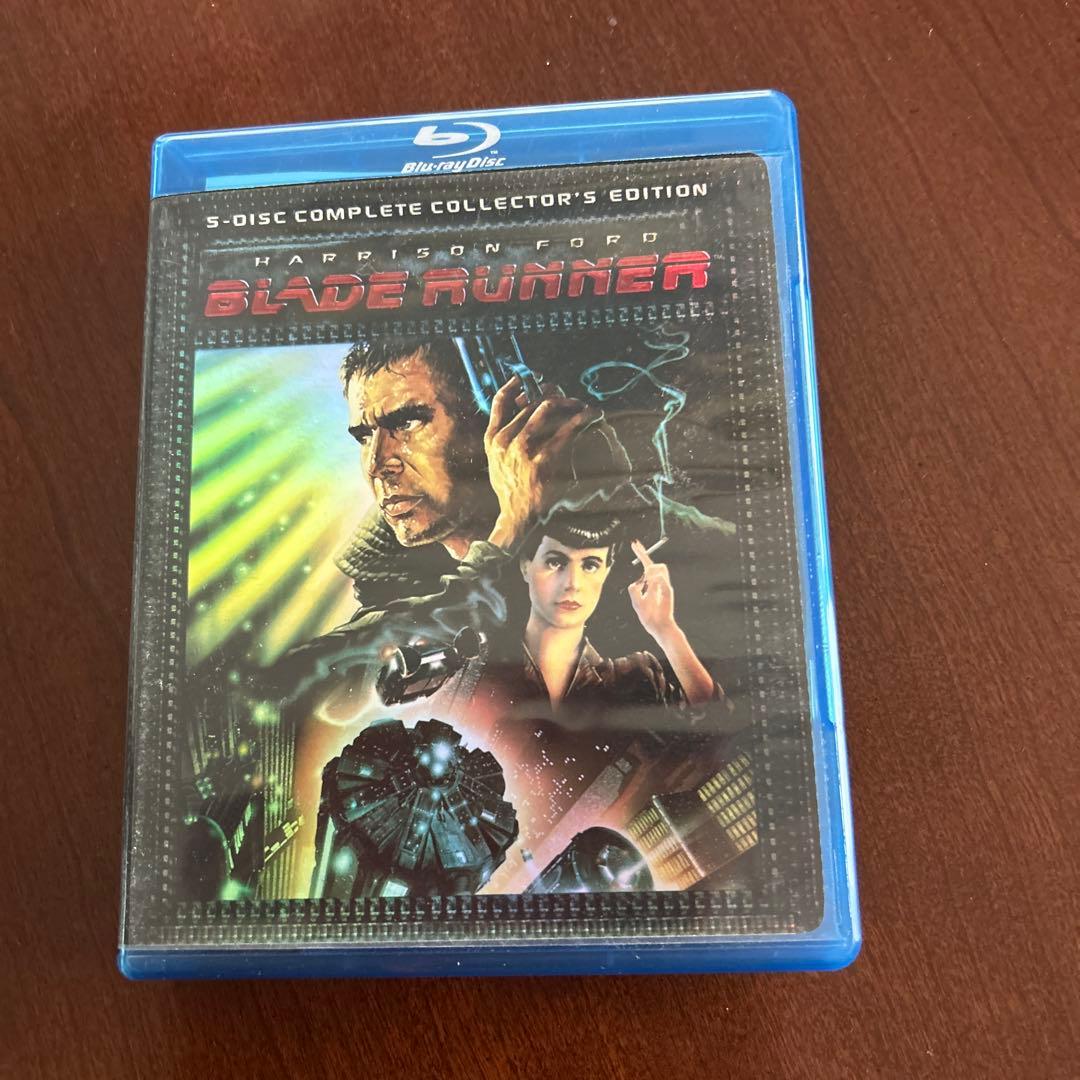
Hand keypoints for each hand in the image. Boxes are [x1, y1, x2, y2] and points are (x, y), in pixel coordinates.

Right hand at [485, 375, 594, 550]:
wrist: (517, 517)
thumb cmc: (510, 489)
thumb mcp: (495, 462)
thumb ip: (500, 438)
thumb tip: (516, 412)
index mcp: (492, 440)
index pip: (500, 402)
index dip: (517, 385)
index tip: (532, 379)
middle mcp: (505, 441)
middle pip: (529, 403)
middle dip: (553, 395)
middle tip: (569, 397)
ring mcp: (522, 451)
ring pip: (546, 410)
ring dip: (568, 402)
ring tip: (581, 405)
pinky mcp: (543, 461)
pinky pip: (565, 430)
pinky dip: (581, 418)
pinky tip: (591, 415)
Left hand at [627, 539, 676, 640]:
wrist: (658, 625)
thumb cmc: (648, 615)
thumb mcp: (636, 601)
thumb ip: (635, 589)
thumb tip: (640, 579)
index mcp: (650, 583)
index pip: (646, 565)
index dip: (641, 555)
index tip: (634, 544)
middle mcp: (658, 582)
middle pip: (652, 563)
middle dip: (642, 553)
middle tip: (634, 545)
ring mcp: (664, 586)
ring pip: (658, 568)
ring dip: (650, 571)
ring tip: (646, 584)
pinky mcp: (668, 591)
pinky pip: (661, 580)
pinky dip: (654, 581)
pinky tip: (651, 587)